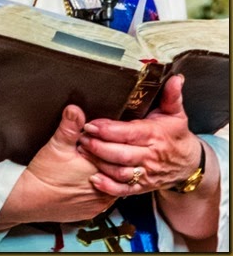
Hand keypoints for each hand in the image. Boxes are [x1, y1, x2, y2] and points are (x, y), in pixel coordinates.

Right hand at [0, 105, 115, 230]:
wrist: (30, 200)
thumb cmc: (44, 175)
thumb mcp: (57, 144)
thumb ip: (70, 125)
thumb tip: (75, 109)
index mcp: (99, 169)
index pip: (117, 154)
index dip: (108, 144)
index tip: (98, 138)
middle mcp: (103, 189)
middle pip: (117, 170)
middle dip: (109, 159)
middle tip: (93, 152)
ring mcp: (98, 203)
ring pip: (113, 186)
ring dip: (106, 175)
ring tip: (93, 165)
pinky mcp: (91, 211)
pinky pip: (103, 199)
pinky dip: (99, 188)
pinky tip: (89, 180)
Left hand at [78, 74, 201, 196]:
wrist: (188, 164)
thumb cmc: (176, 135)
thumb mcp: (176, 113)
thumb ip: (171, 95)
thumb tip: (175, 78)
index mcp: (155, 136)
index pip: (129, 133)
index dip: (109, 130)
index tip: (91, 124)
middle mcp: (150, 156)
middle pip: (121, 154)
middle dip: (99, 147)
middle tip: (81, 137)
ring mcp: (146, 173)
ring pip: (120, 172)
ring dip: (99, 164)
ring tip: (82, 151)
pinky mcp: (142, 186)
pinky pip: (124, 190)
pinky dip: (109, 187)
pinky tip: (94, 179)